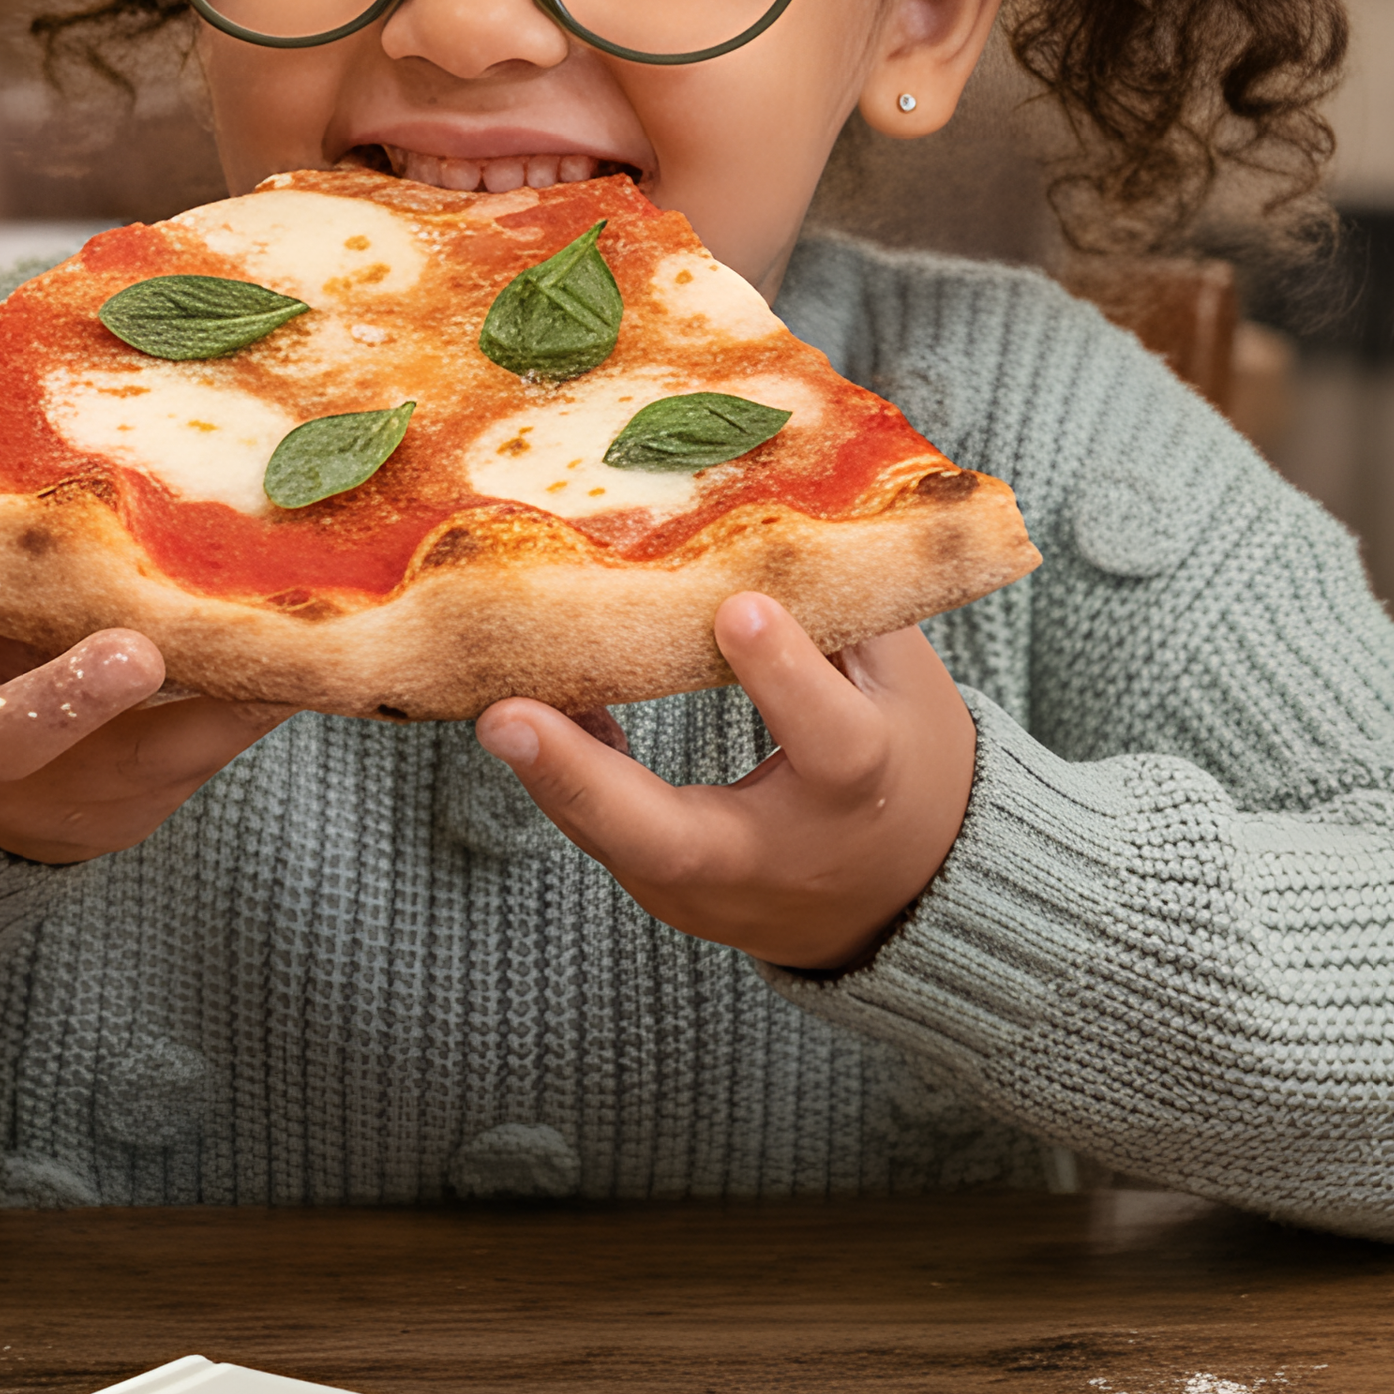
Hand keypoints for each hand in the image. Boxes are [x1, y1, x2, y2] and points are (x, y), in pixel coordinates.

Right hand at [0, 538, 290, 863]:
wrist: (0, 790)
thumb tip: (77, 332)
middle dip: (67, 693)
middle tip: (132, 652)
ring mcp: (67, 775)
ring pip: (126, 758)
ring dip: (200, 706)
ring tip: (268, 657)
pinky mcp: (147, 792)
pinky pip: (211, 749)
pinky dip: (263, 695)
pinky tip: (318, 652)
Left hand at [475, 598, 977, 974]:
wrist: (906, 894)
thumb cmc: (904, 755)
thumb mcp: (902, 681)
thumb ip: (844, 608)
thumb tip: (777, 498)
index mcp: (861, 786)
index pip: (830, 741)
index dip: (785, 678)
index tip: (737, 607)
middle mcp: (779, 852)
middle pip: (670, 840)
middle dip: (580, 780)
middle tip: (503, 717)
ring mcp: (713, 891)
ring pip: (613, 843)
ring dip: (545, 771)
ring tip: (487, 698)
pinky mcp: (670, 895)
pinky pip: (605, 835)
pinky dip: (563, 773)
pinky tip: (523, 708)